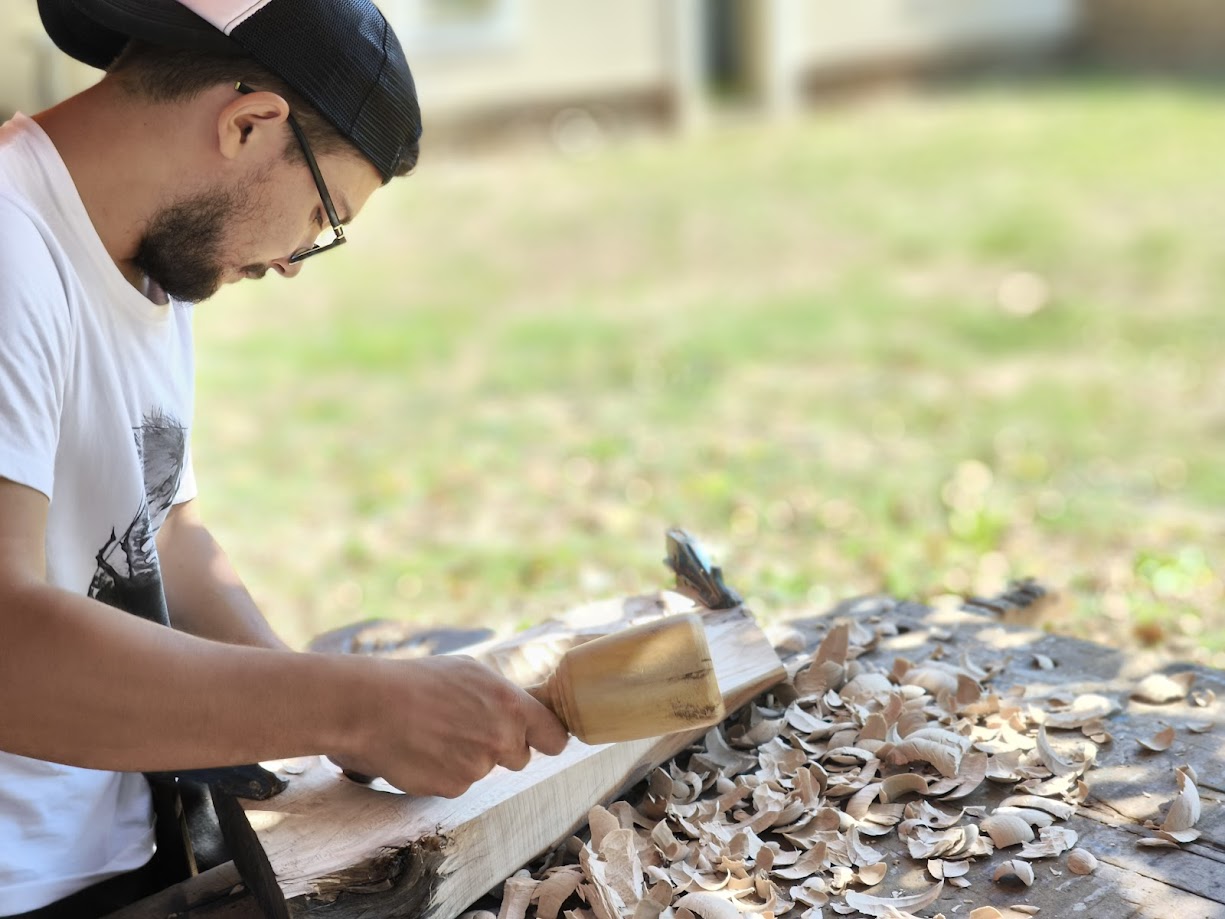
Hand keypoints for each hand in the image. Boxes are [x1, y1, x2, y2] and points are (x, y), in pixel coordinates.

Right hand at [333, 655, 568, 797]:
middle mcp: (501, 739)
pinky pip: (458, 784)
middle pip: (521, 758)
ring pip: (484, 769)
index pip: (556, 738)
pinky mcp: (452, 788)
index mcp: (512, 706)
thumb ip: (506, 696)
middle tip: (469, 728)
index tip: (540, 739)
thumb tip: (526, 712)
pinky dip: (444, 772)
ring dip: (468, 758)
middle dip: (502, 748)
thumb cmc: (420, 681)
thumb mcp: (472, 672)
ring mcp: (477, 767)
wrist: (372, 706)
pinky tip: (424, 750)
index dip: (547, 739)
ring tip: (436, 733)